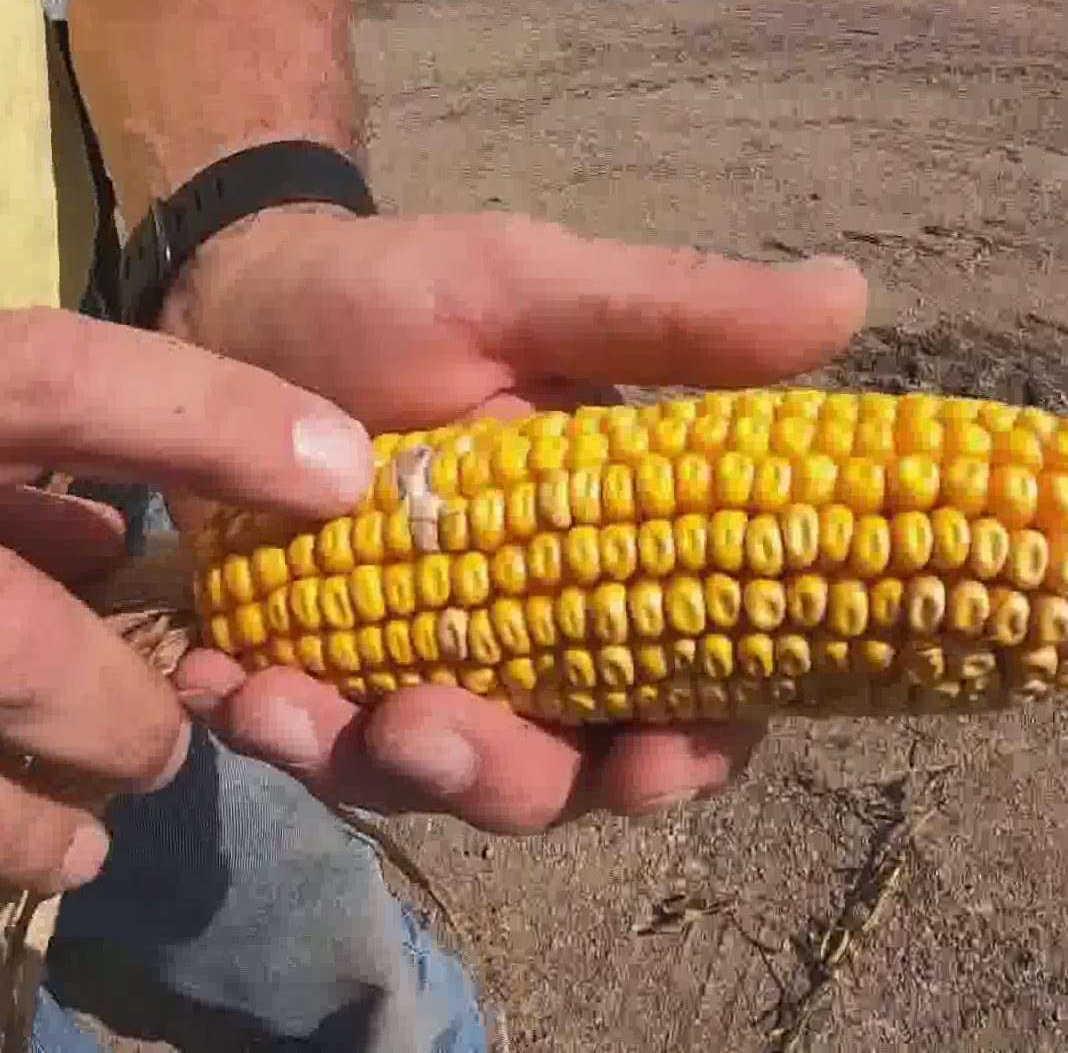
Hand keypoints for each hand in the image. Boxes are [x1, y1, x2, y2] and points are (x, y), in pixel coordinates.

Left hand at [157, 206, 868, 832]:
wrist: (241, 300)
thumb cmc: (404, 294)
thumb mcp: (529, 289)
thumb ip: (667, 318)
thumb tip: (849, 297)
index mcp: (614, 574)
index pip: (689, 703)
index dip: (683, 752)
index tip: (648, 756)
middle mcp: (525, 649)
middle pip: (550, 777)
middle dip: (495, 776)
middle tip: (423, 728)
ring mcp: (412, 669)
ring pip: (420, 779)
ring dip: (362, 764)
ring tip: (282, 704)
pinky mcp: (308, 671)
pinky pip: (299, 736)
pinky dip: (264, 723)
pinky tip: (218, 683)